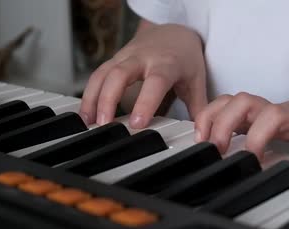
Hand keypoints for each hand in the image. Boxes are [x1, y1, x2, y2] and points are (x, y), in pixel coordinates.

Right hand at [79, 23, 207, 127]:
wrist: (174, 31)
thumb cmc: (185, 59)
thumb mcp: (196, 81)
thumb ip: (197, 109)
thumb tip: (201, 136)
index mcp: (167, 63)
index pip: (155, 82)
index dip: (145, 102)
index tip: (137, 124)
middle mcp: (143, 58)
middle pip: (120, 74)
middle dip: (109, 99)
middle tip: (105, 124)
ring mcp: (125, 57)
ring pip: (103, 73)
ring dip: (93, 98)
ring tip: (89, 123)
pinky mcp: (114, 60)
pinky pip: (97, 75)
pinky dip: (89, 94)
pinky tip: (86, 115)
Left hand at [194, 84, 288, 168]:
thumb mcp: (282, 129)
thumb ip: (257, 137)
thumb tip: (229, 160)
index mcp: (266, 112)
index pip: (228, 103)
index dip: (209, 117)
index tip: (201, 140)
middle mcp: (280, 111)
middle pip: (242, 101)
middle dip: (222, 123)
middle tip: (219, 149)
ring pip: (273, 114)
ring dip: (257, 137)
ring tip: (254, 160)